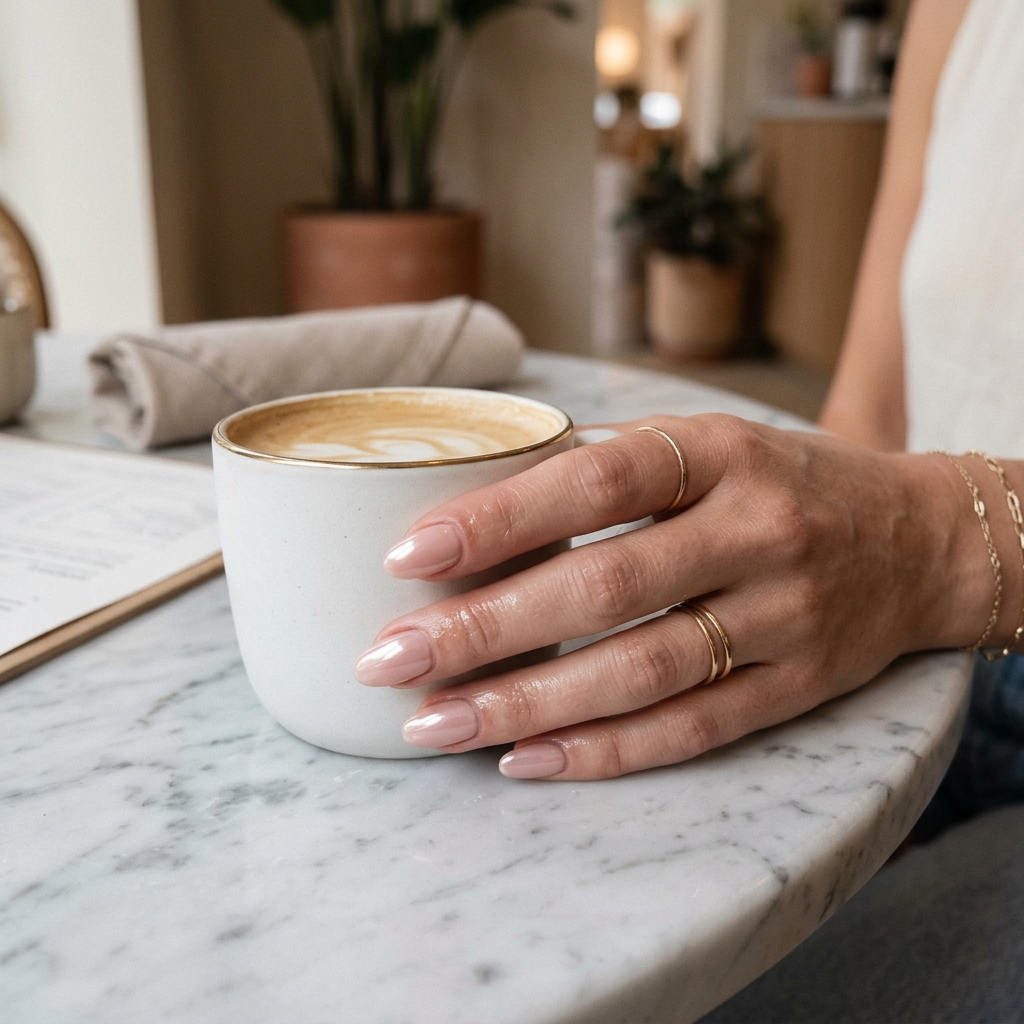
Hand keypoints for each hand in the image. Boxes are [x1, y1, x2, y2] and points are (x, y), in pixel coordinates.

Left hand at [353, 415, 995, 779]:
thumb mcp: (708, 443)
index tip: (408, 554)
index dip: (500, 519)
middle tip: (389, 660)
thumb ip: (607, 466)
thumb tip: (477, 498)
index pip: (598, 482)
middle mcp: (757, 532)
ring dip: (526, 706)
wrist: (918, 540)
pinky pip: (692, 730)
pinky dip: (604, 751)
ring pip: (640, 673)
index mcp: (721, 453)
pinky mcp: (798, 689)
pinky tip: (526, 760)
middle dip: (483, 629)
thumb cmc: (780, 482)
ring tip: (435, 724)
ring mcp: (784, 618)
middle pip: (605, 589)